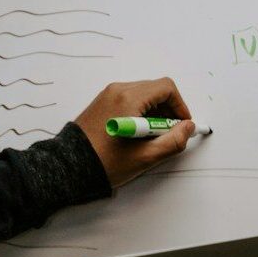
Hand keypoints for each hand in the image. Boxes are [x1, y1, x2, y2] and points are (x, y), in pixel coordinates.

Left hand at [74, 78, 195, 187]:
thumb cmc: (104, 162)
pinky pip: (129, 100)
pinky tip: (137, 134)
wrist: (69, 167)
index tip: (182, 125)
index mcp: (128, 98)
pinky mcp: (102, 103)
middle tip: (168, 134)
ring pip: (143, 95)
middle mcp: (117, 90)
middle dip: (168, 110)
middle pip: (155, 90)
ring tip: (151, 137)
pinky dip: (140, 112)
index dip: (180, 106)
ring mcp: (108, 95)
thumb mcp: (145, 156)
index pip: (166, 88)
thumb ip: (173, 141)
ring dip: (154, 113)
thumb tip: (187, 128)